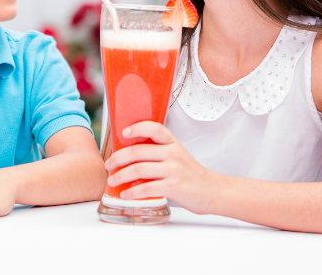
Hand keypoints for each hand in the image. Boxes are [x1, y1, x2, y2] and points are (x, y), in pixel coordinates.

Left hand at [104, 121, 219, 214]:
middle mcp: (172, 153)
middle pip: (138, 151)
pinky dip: (132, 192)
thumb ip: (157, 151)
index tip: (123, 133)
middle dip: (118, 158)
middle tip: (108, 164)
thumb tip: (129, 154)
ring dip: (121, 176)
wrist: (213, 191)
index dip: (137, 128)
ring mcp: (173, 170)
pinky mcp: (173, 187)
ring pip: (138, 169)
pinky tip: (125, 194)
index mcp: (172, 143)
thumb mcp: (176, 155)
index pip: (154, 128)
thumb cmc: (190, 174)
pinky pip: (147, 188)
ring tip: (112, 181)